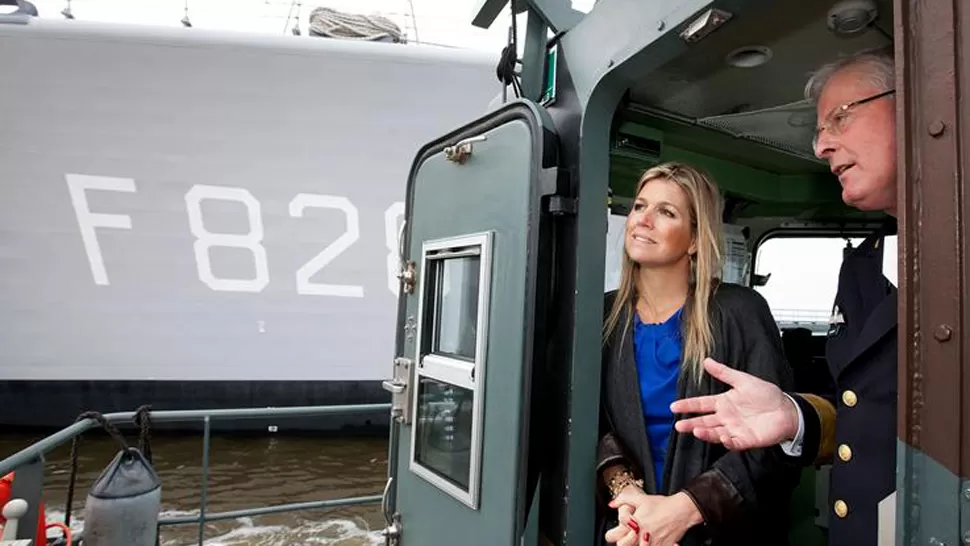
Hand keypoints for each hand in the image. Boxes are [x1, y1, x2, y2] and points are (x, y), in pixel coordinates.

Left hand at [604, 487, 702, 545]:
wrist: (682, 511)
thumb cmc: (663, 505)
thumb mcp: (640, 498)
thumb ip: (623, 499)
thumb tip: (612, 504)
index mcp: (633, 525)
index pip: (612, 536)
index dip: (612, 533)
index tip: (615, 530)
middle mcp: (640, 537)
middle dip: (623, 541)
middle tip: (626, 535)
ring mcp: (651, 544)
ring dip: (635, 544)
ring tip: (639, 537)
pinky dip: (650, 545)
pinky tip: (650, 540)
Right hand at [669, 358, 798, 449]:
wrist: (786, 410)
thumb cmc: (766, 395)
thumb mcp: (743, 380)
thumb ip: (724, 373)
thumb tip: (706, 361)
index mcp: (723, 403)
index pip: (701, 404)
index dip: (688, 405)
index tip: (674, 406)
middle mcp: (726, 417)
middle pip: (704, 421)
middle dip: (691, 424)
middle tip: (679, 425)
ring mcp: (734, 429)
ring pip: (715, 432)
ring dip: (705, 433)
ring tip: (696, 431)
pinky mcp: (745, 440)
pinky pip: (733, 442)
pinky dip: (726, 441)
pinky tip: (721, 436)